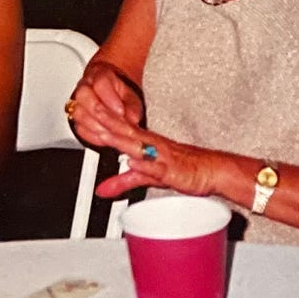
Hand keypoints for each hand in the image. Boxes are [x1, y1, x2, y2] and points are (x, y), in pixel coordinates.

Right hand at [67, 61, 143, 146]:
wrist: (109, 96)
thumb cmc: (119, 95)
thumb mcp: (131, 97)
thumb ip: (133, 107)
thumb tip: (133, 119)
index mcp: (100, 75)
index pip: (100, 83)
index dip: (110, 98)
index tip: (121, 111)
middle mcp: (85, 87)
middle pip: (85, 97)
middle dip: (105, 116)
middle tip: (121, 127)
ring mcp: (77, 103)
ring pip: (80, 114)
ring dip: (99, 127)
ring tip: (116, 135)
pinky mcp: (75, 119)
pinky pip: (79, 129)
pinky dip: (94, 136)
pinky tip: (107, 139)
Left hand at [84, 106, 216, 199]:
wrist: (213, 170)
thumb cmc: (183, 169)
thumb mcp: (147, 177)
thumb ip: (123, 182)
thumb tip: (101, 189)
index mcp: (146, 144)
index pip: (120, 129)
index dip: (102, 120)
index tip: (85, 110)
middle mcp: (152, 145)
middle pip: (126, 131)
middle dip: (107, 120)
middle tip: (89, 108)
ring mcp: (162, 156)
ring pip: (139, 146)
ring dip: (121, 138)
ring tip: (104, 131)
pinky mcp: (173, 170)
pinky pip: (158, 166)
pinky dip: (145, 163)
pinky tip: (134, 160)